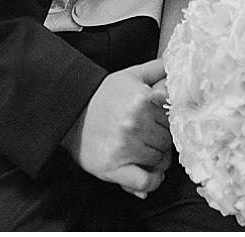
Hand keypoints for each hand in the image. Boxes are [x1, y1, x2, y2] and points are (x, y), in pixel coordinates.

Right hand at [61, 58, 172, 197]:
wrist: (70, 115)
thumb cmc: (101, 96)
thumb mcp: (129, 75)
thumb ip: (155, 68)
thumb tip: (174, 63)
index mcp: (142, 100)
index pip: (173, 119)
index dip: (168, 123)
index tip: (161, 125)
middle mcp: (135, 123)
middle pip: (167, 141)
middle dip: (162, 141)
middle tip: (151, 139)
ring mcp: (125, 147)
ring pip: (159, 160)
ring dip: (156, 160)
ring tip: (144, 152)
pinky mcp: (114, 167)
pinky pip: (145, 181)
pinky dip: (152, 181)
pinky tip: (150, 175)